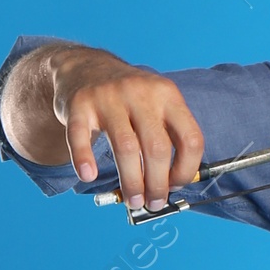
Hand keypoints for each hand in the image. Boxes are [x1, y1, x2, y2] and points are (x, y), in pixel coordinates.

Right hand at [53, 51, 204, 208]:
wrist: (84, 67)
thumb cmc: (127, 99)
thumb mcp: (155, 107)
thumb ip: (166, 140)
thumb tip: (170, 188)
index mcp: (167, 95)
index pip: (190, 139)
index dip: (186, 171)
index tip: (176, 186)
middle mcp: (140, 93)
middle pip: (157, 148)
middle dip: (158, 185)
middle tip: (153, 203)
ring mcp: (108, 96)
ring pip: (126, 147)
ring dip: (131, 182)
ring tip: (133, 200)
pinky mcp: (79, 103)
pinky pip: (81, 136)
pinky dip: (84, 159)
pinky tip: (88, 175)